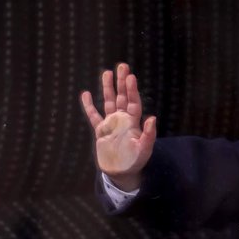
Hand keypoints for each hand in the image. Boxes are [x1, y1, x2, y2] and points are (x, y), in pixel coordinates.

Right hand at [79, 63, 156, 190]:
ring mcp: (111, 123)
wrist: (122, 172)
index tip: (131, 76)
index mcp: (134, 122)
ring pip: (108, 102)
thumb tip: (152, 118)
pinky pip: (93, 115)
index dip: (132, 89)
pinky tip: (85, 94)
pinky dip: (89, 105)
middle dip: (121, 82)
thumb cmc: (136, 160)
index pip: (133, 102)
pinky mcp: (100, 130)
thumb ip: (149, 134)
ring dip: (107, 88)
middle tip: (122, 66)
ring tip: (107, 72)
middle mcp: (122, 119)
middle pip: (122, 97)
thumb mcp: (144, 149)